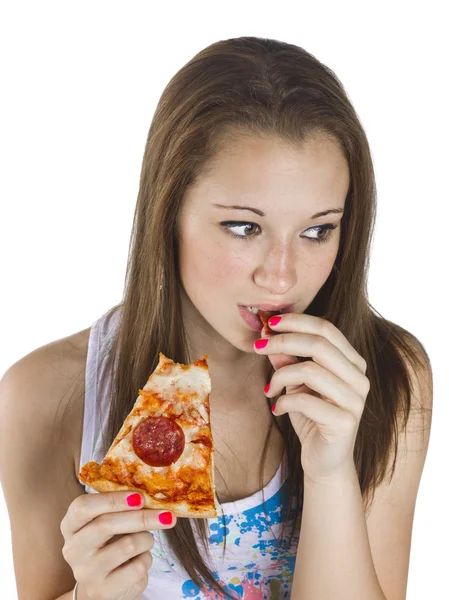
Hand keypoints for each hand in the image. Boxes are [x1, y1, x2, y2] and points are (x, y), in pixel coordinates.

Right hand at [60, 491, 175, 599]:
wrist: (100, 587)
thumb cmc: (107, 545)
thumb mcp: (104, 524)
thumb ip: (118, 507)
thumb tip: (151, 493)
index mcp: (71, 525)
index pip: (82, 507)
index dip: (111, 499)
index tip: (139, 496)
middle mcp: (73, 549)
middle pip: (106, 524)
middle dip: (142, 517)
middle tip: (168, 515)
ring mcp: (87, 572)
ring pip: (128, 545)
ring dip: (147, 539)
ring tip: (146, 540)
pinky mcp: (104, 590)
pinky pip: (138, 567)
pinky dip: (147, 559)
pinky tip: (140, 559)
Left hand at [255, 313, 369, 483]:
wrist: (324, 462)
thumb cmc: (311, 417)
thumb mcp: (295, 383)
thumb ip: (287, 359)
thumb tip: (267, 333)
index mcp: (352, 362)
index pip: (326, 328)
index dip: (296, 321)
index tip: (269, 323)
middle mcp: (359, 377)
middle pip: (319, 344)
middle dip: (283, 341)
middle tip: (259, 347)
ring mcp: (356, 400)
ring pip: (310, 370)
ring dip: (280, 376)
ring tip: (270, 389)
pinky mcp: (345, 422)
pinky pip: (305, 400)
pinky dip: (284, 401)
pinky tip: (276, 409)